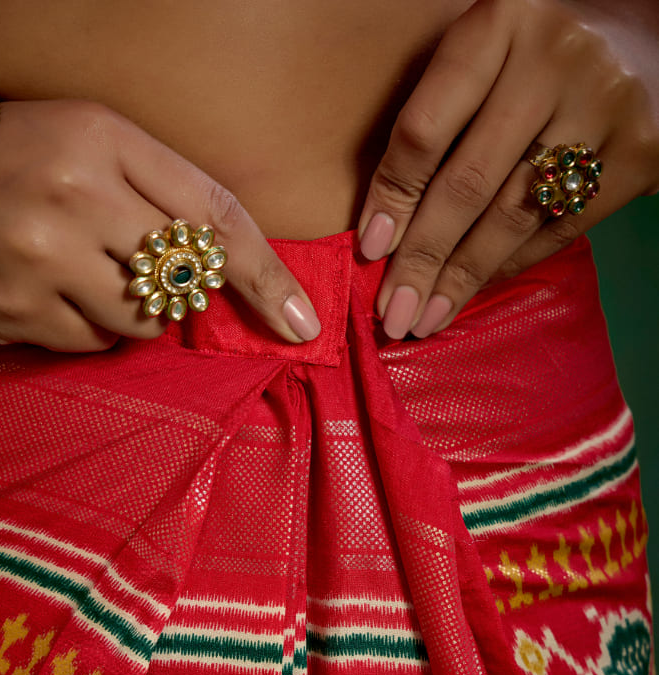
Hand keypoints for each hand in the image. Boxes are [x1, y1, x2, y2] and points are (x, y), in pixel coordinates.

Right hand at [0, 100, 320, 350]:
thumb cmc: (8, 158)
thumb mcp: (86, 138)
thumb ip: (158, 190)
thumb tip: (223, 271)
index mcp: (102, 138)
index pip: (213, 213)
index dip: (266, 275)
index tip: (304, 321)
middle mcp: (78, 197)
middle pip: (185, 278)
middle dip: (183, 287)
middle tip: (140, 266)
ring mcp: (45, 259)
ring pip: (143, 321)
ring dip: (135, 310)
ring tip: (85, 272)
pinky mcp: (18, 313)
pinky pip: (94, 343)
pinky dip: (89, 328)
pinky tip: (53, 293)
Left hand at [357, 0, 658, 338]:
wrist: (648, 43)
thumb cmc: (537, 57)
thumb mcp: (486, 55)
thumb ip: (440, 113)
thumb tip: (382, 227)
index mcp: (500, 21)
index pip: (426, 127)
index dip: (393, 197)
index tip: (369, 251)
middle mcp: (555, 57)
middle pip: (468, 182)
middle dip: (422, 259)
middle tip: (393, 314)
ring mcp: (604, 103)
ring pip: (513, 215)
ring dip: (462, 278)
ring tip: (425, 319)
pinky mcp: (641, 151)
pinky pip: (560, 228)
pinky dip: (511, 265)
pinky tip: (475, 288)